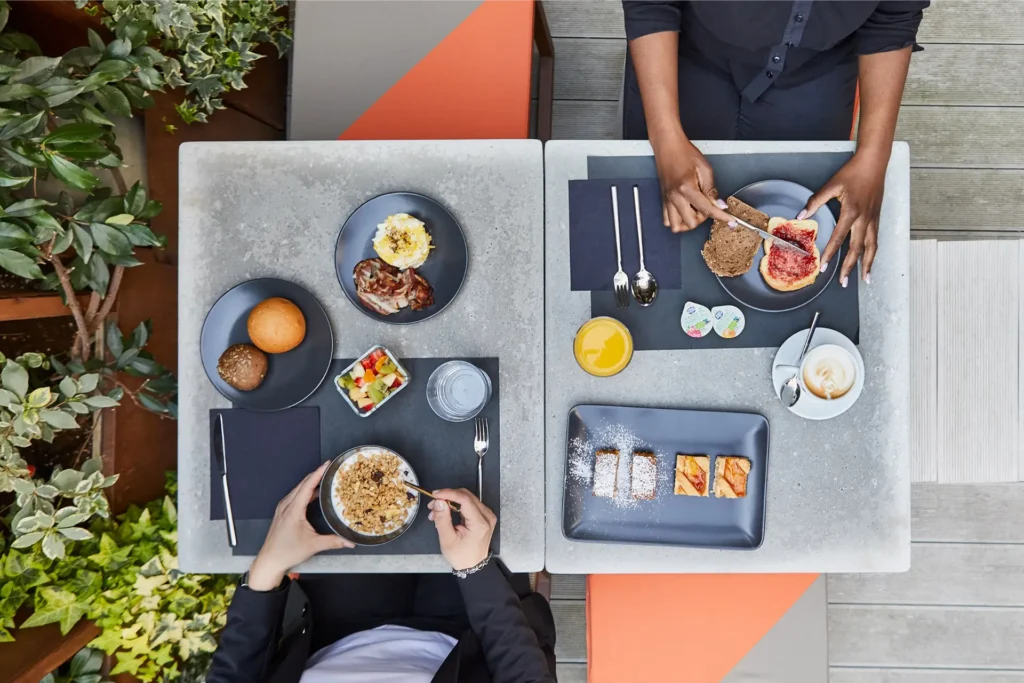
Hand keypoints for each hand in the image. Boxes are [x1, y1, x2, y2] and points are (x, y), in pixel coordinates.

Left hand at [248, 461, 353, 590]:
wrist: (270, 560)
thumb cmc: (287, 552)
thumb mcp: (313, 546)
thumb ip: (333, 542)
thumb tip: (349, 542)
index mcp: (293, 510)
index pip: (307, 486)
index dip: (318, 473)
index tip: (327, 464)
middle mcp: (286, 505)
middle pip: (302, 484)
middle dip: (316, 474)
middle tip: (329, 468)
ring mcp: (283, 508)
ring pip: (298, 489)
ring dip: (310, 482)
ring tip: (323, 477)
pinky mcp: (282, 512)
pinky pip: (295, 496)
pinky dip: (305, 490)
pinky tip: (313, 493)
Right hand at [427, 488, 495, 570]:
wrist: (473, 565)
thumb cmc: (460, 555)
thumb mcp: (447, 540)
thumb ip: (442, 519)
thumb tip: (438, 501)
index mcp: (480, 523)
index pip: (465, 500)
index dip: (449, 493)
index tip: (435, 495)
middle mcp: (487, 516)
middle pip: (466, 496)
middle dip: (448, 496)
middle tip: (433, 505)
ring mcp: (487, 515)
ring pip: (467, 497)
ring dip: (451, 500)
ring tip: (437, 511)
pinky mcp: (484, 515)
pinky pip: (469, 503)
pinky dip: (456, 505)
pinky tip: (446, 512)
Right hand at [652, 132, 734, 231]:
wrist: (668, 147)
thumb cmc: (685, 153)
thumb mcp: (705, 169)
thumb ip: (711, 190)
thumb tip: (719, 205)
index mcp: (686, 188)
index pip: (707, 210)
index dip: (722, 217)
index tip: (730, 221)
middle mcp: (675, 197)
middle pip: (691, 223)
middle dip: (702, 218)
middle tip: (708, 207)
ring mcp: (667, 200)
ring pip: (676, 226)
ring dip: (688, 222)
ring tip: (695, 211)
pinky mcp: (663, 200)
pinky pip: (667, 221)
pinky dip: (677, 221)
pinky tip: (685, 211)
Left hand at [799, 152, 887, 285]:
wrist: (874, 163)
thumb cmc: (853, 172)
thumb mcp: (831, 185)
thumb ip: (815, 201)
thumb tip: (801, 215)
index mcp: (851, 212)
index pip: (839, 238)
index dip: (831, 254)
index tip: (824, 267)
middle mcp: (864, 219)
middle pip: (857, 249)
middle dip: (849, 267)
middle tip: (842, 282)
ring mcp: (873, 219)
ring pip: (872, 247)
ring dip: (868, 264)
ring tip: (866, 279)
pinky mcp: (878, 217)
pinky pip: (876, 239)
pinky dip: (874, 252)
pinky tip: (871, 260)